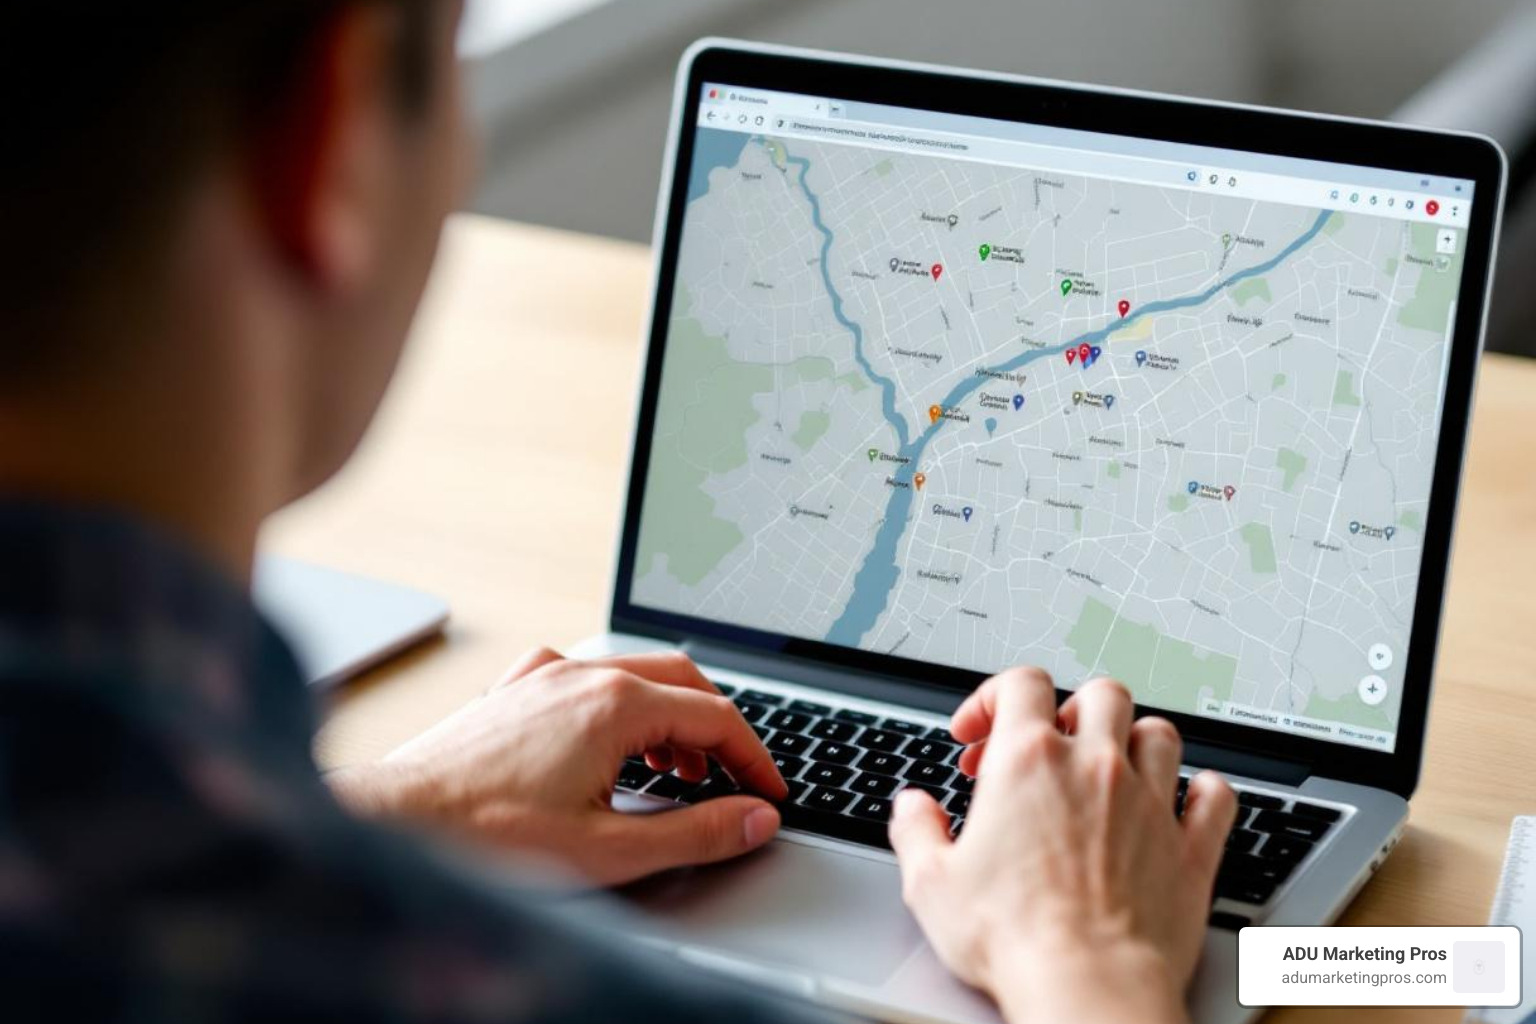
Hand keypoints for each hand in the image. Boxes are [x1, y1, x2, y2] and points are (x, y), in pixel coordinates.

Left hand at [328, 648, 786, 885]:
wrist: (394, 826)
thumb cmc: (487, 840)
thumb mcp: (610, 850)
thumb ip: (696, 833)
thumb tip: (753, 820)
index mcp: (614, 705)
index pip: (717, 717)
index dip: (756, 758)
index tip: (771, 793)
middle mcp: (581, 673)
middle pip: (682, 681)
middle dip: (719, 730)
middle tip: (736, 778)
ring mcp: (543, 676)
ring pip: (633, 676)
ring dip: (670, 719)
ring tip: (679, 774)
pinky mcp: (513, 690)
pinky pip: (584, 677)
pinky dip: (617, 706)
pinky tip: (608, 746)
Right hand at [889, 669, 1234, 1023]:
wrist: (1087, 985)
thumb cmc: (1014, 938)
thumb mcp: (932, 884)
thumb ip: (916, 831)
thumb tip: (912, 809)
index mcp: (1028, 763)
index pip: (1020, 684)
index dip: (993, 697)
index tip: (979, 733)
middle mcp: (1095, 769)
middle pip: (1100, 695)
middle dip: (1072, 708)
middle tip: (1049, 744)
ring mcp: (1150, 804)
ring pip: (1159, 733)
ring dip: (1135, 740)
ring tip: (1111, 765)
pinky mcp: (1191, 848)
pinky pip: (1216, 796)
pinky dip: (1203, 791)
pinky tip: (1187, 800)